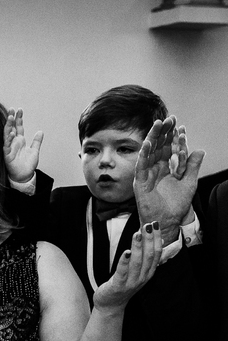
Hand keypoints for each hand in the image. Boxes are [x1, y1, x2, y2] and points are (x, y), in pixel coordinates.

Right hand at [3, 109, 42, 183]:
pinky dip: (9, 140)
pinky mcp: (7, 155)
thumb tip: (40, 131)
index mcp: (20, 141)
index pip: (18, 127)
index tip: (19, 109)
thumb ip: (37, 141)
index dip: (19, 118)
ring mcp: (10, 148)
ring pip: (7, 135)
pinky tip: (11, 133)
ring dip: (8, 126)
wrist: (25, 176)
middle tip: (11, 109)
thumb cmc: (28, 165)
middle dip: (11, 118)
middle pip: (11, 128)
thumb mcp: (35, 151)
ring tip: (10, 117)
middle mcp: (13, 143)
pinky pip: (7, 146)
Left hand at [93, 221, 163, 310]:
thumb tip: (164, 240)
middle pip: (149, 256)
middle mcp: (143, 277)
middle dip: (149, 239)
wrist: (111, 304)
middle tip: (148, 225)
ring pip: (137, 262)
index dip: (157, 238)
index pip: (156, 253)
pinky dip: (125, 261)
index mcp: (149, 272)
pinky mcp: (118, 286)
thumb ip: (150, 257)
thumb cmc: (124, 284)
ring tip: (137, 234)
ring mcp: (131, 282)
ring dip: (138, 247)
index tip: (155, 224)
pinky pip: (123, 272)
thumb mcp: (140, 270)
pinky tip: (126, 252)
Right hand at [134, 116, 203, 242]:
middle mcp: (156, 169)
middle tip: (169, 119)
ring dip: (153, 138)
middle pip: (159, 146)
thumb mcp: (189, 182)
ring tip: (158, 124)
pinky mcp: (140, 182)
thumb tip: (200, 150)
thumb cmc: (176, 205)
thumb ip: (193, 166)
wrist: (167, 221)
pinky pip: (141, 165)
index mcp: (167, 168)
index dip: (173, 137)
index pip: (170, 148)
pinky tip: (147, 143)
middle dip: (163, 132)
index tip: (179, 125)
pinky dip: (143, 154)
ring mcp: (147, 174)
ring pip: (149, 152)